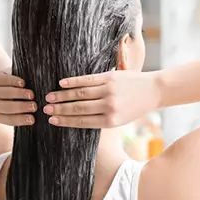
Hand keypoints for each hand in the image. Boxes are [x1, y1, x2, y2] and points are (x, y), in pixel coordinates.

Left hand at [0, 70, 36, 125]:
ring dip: (19, 94)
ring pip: (5, 93)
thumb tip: (38, 115)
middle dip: (21, 107)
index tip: (33, 119)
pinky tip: (22, 83)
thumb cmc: (13, 99)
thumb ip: (23, 113)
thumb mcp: (15, 109)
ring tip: (31, 94)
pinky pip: (4, 81)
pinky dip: (14, 82)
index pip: (10, 120)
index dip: (21, 119)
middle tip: (34, 106)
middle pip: (7, 107)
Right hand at [44, 70, 159, 127]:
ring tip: (49, 97)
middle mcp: (108, 107)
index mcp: (110, 121)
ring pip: (80, 94)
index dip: (66, 121)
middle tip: (45, 109)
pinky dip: (73, 82)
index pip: (82, 121)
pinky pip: (87, 80)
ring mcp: (108, 91)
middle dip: (60, 109)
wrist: (154, 91)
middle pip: (78, 108)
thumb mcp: (121, 119)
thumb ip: (102, 118)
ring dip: (62, 96)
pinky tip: (62, 84)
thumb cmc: (135, 107)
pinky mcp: (110, 78)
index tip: (52, 121)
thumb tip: (78, 118)